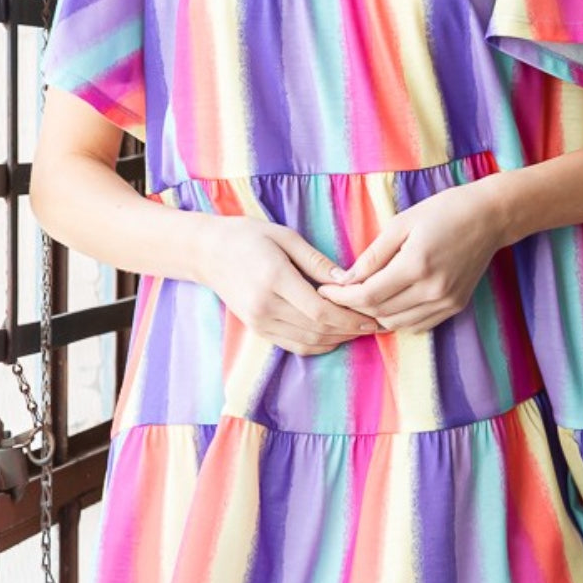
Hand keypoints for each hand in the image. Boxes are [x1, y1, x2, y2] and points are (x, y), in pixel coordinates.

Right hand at [196, 215, 380, 356]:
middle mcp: (265, 306)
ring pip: (308, 342)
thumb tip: (348, 280)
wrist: (207, 252)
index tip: (372, 315)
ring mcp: (259, 321)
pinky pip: (294, 345)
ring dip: (337, 339)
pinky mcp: (258, 329)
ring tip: (360, 330)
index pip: (320, 310)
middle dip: (350, 330)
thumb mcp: (285, 236)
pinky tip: (335, 335)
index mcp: (274, 279)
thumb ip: (316, 260)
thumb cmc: (248, 236)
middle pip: (318, 329)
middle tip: (375, 323)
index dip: (350, 318)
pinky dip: (319, 344)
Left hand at [315, 182, 500, 333]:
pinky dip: (397, 319)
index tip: (324, 289)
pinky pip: (417, 325)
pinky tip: (388, 303)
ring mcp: (446, 302)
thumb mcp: (402, 223)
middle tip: (337, 293)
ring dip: (374, 315)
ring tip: (360, 298)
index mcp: (416, 265)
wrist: (489, 217)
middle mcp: (433, 290)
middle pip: (379, 313)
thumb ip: (373, 255)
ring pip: (396, 324)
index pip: (368, 295)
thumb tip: (346, 278)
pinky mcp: (455, 307)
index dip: (341, 296)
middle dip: (353, 306)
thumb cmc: (443, 211)